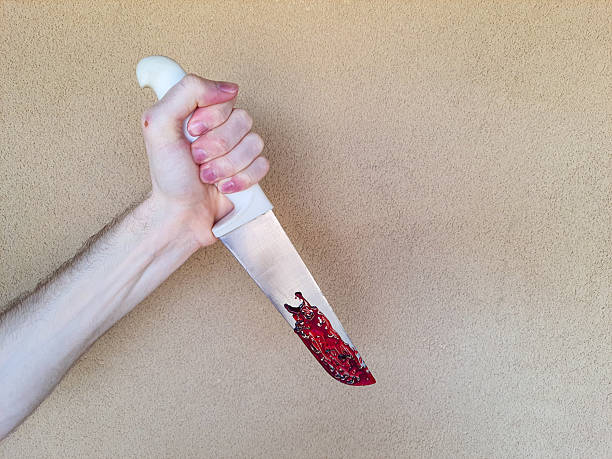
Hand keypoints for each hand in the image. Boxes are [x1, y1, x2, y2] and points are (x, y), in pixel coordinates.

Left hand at [140, 74, 268, 247]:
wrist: (181, 214)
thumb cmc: (168, 176)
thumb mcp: (158, 125)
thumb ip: (186, 92)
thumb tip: (227, 88)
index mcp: (201, 112)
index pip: (225, 97)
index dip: (210, 118)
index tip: (192, 133)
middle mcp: (222, 128)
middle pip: (243, 120)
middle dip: (217, 146)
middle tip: (197, 159)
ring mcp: (239, 150)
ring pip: (255, 143)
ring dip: (227, 165)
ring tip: (208, 176)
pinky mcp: (252, 171)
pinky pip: (263, 164)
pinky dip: (242, 179)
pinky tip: (225, 186)